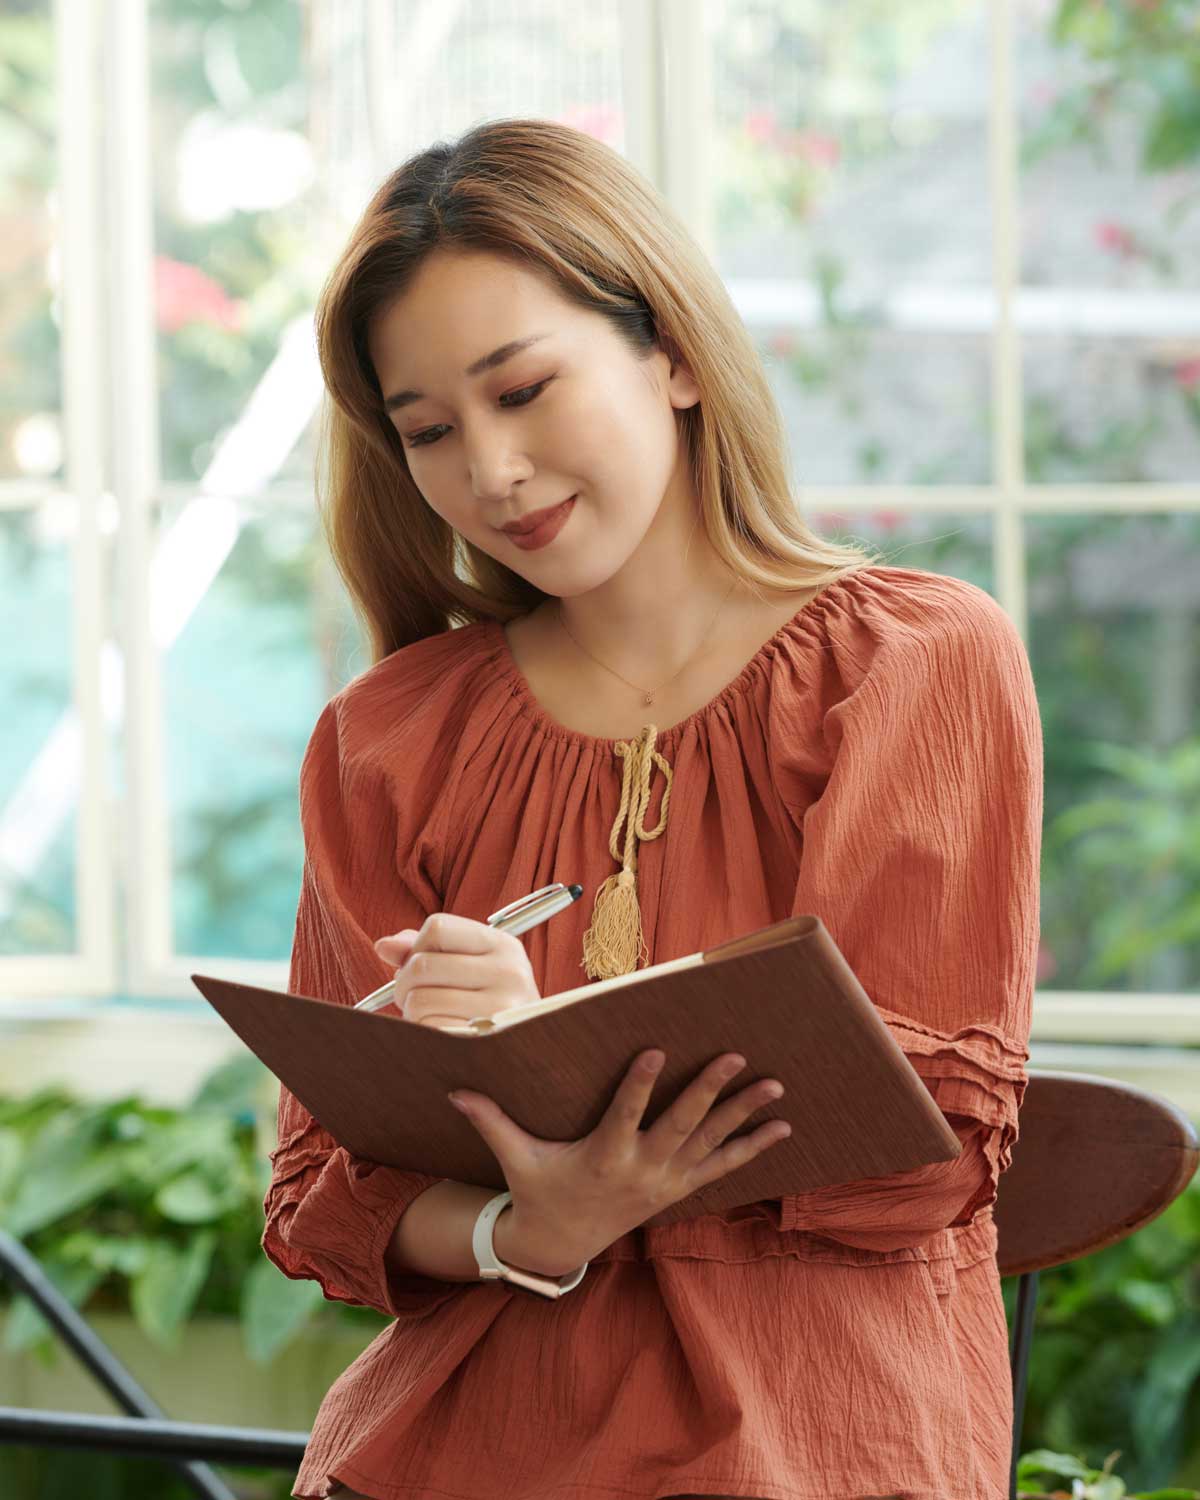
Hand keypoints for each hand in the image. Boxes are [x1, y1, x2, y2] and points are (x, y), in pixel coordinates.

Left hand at [373, 913, 540, 1029]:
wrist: (527, 1051)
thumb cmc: (488, 1001)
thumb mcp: (469, 965)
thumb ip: (425, 949)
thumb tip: (383, 946)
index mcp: (504, 945)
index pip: (437, 927)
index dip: (417, 946)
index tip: (422, 965)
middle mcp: (509, 973)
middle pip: (422, 964)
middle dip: (404, 983)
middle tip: (412, 997)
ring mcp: (500, 1009)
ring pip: (419, 1000)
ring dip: (411, 1011)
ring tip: (427, 1016)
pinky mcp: (485, 1042)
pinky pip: (429, 1030)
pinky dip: (424, 1032)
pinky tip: (438, 1033)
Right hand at [447, 1050, 790, 1276]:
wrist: (562, 1245)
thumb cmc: (540, 1191)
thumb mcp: (517, 1159)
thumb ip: (491, 1121)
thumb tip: (455, 1090)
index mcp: (602, 1156)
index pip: (624, 1113)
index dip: (640, 1083)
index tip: (656, 1049)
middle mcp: (641, 1169)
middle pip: (680, 1125)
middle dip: (710, 1091)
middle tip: (735, 1057)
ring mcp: (666, 1182)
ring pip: (711, 1143)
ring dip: (745, 1115)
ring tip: (776, 1086)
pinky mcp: (680, 1189)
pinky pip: (723, 1167)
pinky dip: (752, 1147)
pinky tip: (782, 1128)